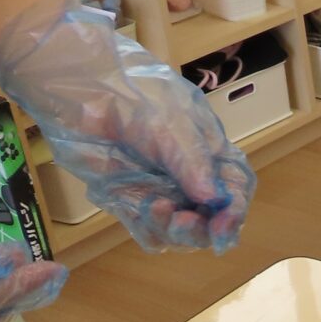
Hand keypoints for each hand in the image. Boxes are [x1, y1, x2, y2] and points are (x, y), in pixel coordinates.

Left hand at [0, 0, 255, 253]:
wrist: (86, 89)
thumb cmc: (138, 95)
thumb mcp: (174, 124)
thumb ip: (193, 164)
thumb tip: (215, 200)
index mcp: (210, 154)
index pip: (234, 191)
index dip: (234, 211)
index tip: (223, 225)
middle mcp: (189, 178)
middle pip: (209, 220)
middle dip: (201, 228)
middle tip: (182, 221)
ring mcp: (159, 191)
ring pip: (180, 232)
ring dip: (173, 230)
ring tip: (157, 208)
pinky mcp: (128, 200)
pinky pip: (148, 232)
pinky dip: (149, 228)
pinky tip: (142, 209)